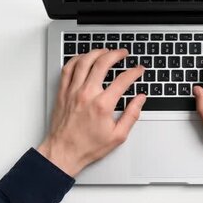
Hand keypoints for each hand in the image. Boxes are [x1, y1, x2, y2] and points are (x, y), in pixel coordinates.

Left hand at [38, 49, 146, 175]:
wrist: (63, 152)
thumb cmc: (87, 146)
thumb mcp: (118, 136)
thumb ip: (132, 114)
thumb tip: (140, 99)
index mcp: (102, 105)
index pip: (123, 80)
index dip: (134, 72)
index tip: (138, 70)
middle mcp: (87, 94)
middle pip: (102, 63)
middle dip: (116, 54)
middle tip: (123, 53)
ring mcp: (72, 91)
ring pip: (84, 62)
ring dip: (97, 52)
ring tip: (105, 51)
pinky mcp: (62, 92)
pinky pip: (68, 68)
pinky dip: (77, 59)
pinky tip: (84, 58)